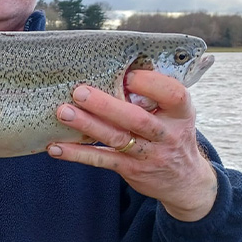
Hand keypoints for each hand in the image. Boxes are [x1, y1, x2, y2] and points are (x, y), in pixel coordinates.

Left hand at [48, 71, 217, 221]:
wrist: (184, 180)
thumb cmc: (172, 133)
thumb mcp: (177, 113)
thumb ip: (157, 92)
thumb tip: (122, 61)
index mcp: (181, 113)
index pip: (173, 95)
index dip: (150, 84)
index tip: (127, 74)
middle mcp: (166, 134)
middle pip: (136, 119)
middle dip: (106, 105)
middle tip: (80, 92)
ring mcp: (148, 154)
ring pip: (115, 138)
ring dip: (87, 125)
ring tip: (63, 112)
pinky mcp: (130, 169)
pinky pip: (101, 160)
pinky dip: (78, 154)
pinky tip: (56, 147)